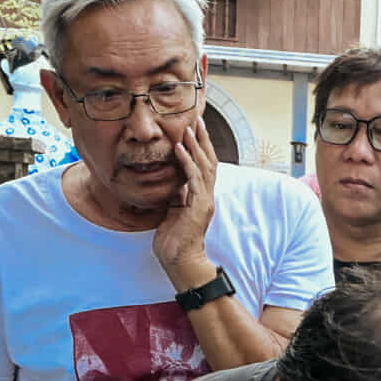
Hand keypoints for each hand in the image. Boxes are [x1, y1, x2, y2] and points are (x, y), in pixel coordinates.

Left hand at [153, 116, 218, 287]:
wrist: (180, 262)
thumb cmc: (174, 242)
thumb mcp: (172, 212)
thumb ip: (175, 196)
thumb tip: (171, 182)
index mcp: (201, 197)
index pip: (204, 166)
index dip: (201, 147)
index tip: (195, 129)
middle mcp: (207, 196)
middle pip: (209, 161)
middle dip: (203, 140)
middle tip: (198, 119)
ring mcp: (205, 201)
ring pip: (205, 166)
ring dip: (196, 145)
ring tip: (190, 127)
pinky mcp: (199, 207)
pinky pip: (193, 179)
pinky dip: (187, 162)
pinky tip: (180, 148)